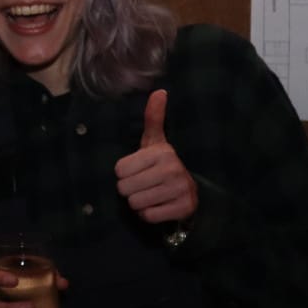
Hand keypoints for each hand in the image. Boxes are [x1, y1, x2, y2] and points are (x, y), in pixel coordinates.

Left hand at [114, 89, 197, 223]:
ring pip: (135, 204)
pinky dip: (149, 215)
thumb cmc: (161, 165)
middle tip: (143, 185)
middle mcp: (173, 169)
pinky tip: (159, 206)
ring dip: (139, 203)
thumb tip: (160, 91)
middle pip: (125, 189)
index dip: (124, 174)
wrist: (188, 191)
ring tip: (151, 195)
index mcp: (161, 152)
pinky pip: (148, 216)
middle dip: (130, 190)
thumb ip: (153, 118)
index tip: (137, 170)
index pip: (119, 171)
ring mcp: (180, 189)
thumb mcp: (154, 142)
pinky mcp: (183, 208)